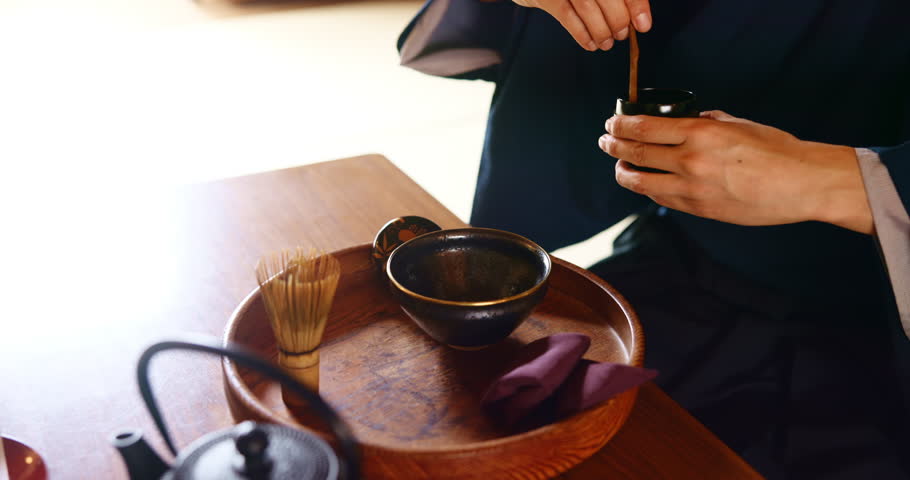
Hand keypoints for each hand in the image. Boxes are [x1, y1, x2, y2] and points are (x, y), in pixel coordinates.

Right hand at [512, 0, 651, 50]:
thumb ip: (614, 0)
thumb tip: (637, 17)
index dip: (636, 5)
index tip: (643, 25)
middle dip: (618, 20)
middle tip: (621, 34)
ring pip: (587, 7)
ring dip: (601, 30)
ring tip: (607, 43)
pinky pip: (567, 17)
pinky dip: (582, 34)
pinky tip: (591, 44)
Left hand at [598, 111, 873, 233]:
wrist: (802, 184)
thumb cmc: (776, 149)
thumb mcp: (738, 124)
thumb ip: (708, 121)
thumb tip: (688, 119)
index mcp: (699, 133)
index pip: (643, 127)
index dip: (620, 125)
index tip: (612, 122)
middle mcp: (690, 160)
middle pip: (635, 154)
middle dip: (613, 146)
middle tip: (605, 141)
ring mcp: (691, 188)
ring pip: (640, 182)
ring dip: (623, 172)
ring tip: (619, 166)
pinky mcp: (698, 209)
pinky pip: (662, 198)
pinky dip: (648, 189)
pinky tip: (644, 183)